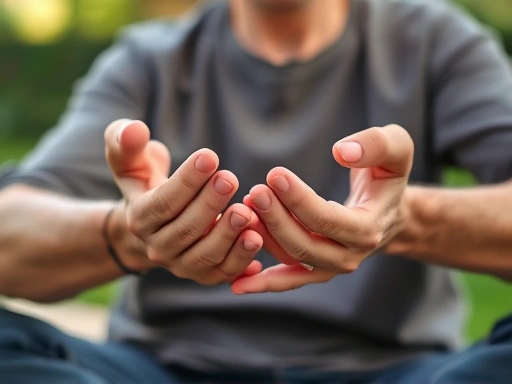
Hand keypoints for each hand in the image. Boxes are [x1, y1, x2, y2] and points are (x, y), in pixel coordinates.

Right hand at [104, 119, 263, 283]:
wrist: (154, 225)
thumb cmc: (146, 183)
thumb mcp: (130, 162)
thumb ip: (125, 143)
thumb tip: (135, 129)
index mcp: (140, 219)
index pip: (162, 203)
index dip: (186, 182)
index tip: (210, 156)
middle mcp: (158, 247)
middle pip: (186, 229)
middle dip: (210, 204)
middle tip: (230, 179)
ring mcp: (181, 265)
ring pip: (205, 255)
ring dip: (227, 236)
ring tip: (246, 212)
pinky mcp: (204, 274)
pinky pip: (222, 273)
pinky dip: (241, 260)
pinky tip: (257, 239)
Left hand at [232, 125, 413, 292]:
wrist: (391, 213)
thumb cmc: (387, 178)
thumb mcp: (397, 149)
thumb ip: (376, 144)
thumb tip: (341, 151)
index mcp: (369, 228)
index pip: (327, 219)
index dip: (298, 200)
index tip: (274, 175)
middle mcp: (350, 255)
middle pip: (305, 244)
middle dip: (276, 219)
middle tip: (254, 192)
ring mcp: (332, 266)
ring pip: (291, 259)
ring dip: (264, 236)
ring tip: (244, 207)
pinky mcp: (317, 269)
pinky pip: (288, 279)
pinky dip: (264, 282)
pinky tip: (236, 283)